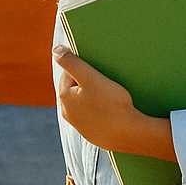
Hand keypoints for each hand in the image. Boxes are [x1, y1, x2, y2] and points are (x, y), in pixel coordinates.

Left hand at [52, 46, 176, 161]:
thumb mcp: (91, 78)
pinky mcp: (90, 134)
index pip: (69, 72)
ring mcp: (78, 125)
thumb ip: (72, 62)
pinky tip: (111, 110)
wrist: (130, 134)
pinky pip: (92, 116)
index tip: (99, 70)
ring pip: (83, 102)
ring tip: (110, 95)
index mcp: (64, 96)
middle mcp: (66, 112)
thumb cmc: (112, 104)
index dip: (85, 68)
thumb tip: (55, 50)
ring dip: (92, 96)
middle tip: (106, 82)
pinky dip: (99, 111)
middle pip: (75, 88)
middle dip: (87, 82)